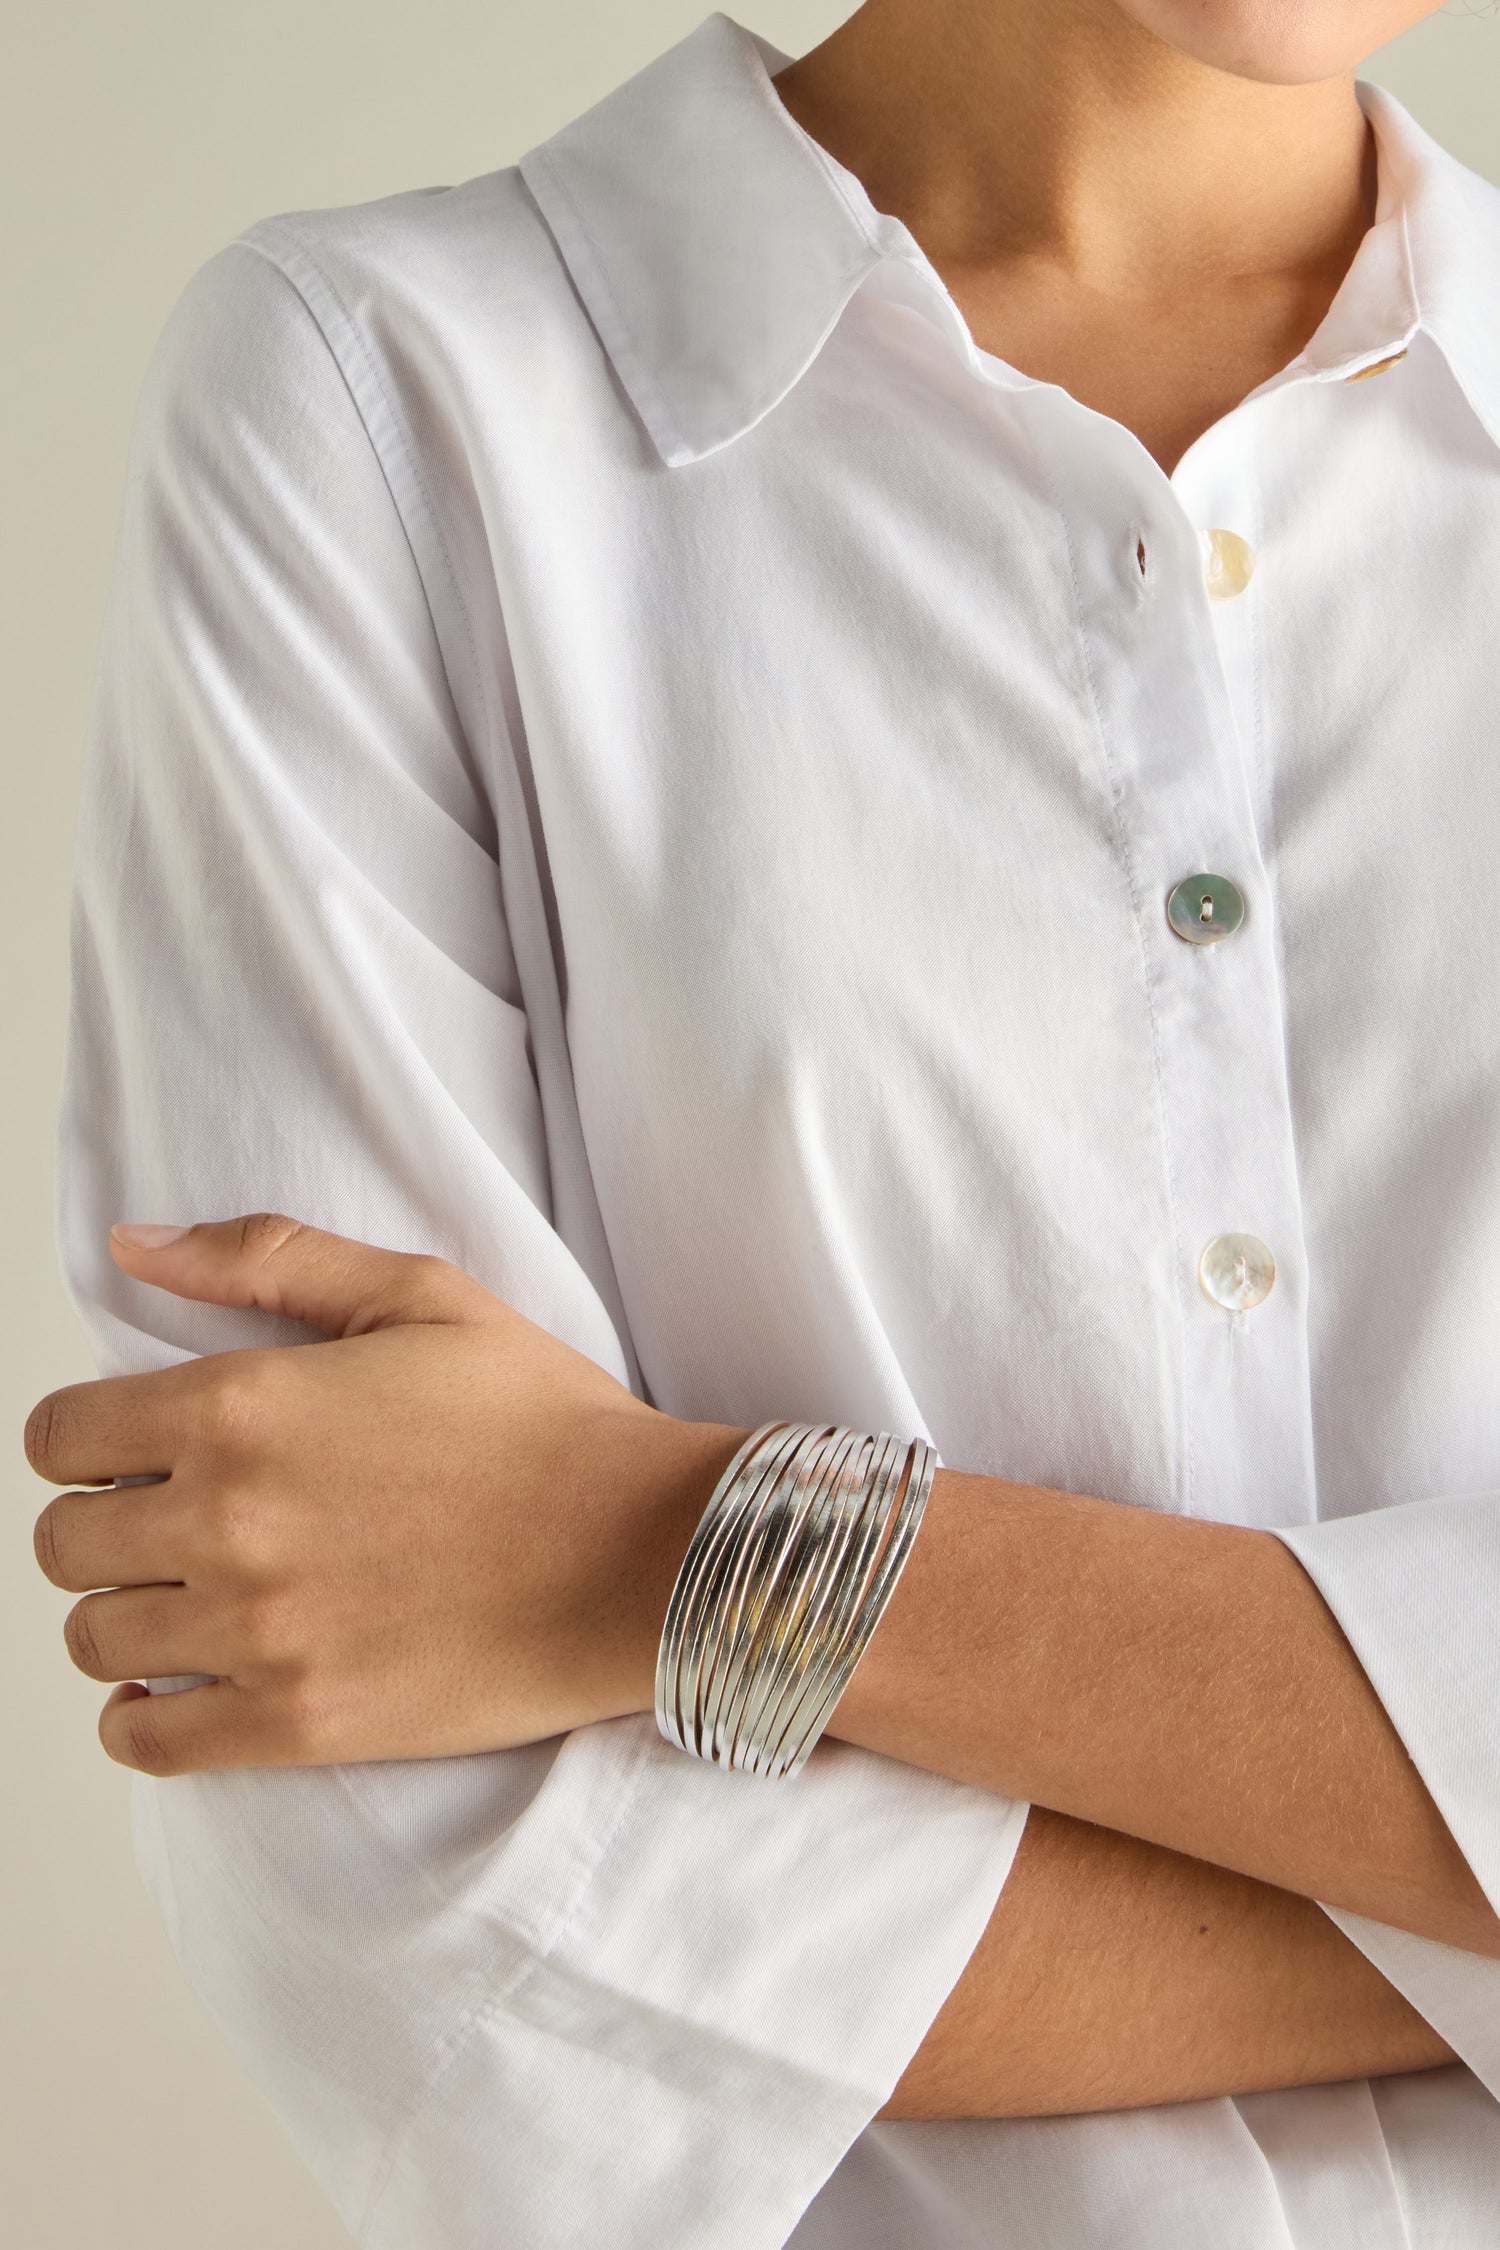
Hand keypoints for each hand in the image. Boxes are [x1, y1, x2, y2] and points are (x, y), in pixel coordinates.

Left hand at [26, 1215, 745, 1775]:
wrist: (645, 1550)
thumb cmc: (545, 1420)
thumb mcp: (418, 1296)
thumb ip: (267, 1260)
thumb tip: (133, 1244)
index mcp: (242, 1405)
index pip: (58, 1437)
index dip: (84, 1441)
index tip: (129, 1453)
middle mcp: (228, 1519)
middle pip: (63, 1543)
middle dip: (101, 1526)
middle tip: (167, 1524)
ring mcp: (258, 1630)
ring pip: (92, 1639)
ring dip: (123, 1617)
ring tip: (187, 1600)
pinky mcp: (298, 1721)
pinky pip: (148, 1742)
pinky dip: (140, 1719)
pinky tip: (176, 1688)